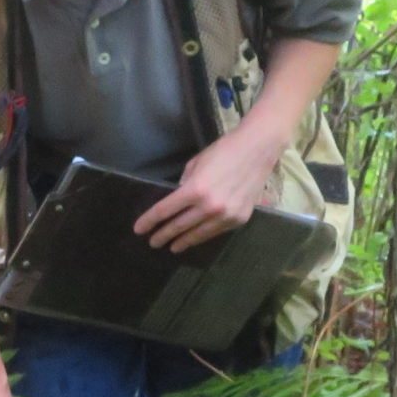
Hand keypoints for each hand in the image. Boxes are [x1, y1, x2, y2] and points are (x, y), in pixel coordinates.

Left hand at [133, 122, 285, 252]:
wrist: (257, 150)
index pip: (165, 210)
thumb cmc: (224, 151)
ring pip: (198, 234)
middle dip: (163, 235)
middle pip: (179, 226)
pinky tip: (195, 238)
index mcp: (195, 189)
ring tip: (173, 247)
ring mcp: (226, 215)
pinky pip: (216, 231)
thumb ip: (185, 184)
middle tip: (153, 242)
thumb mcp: (196, 164)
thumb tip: (178, 201)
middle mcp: (209, 206)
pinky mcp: (239, 219)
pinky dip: (203, 235)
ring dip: (182, 241)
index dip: (149, 221)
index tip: (139, 230)